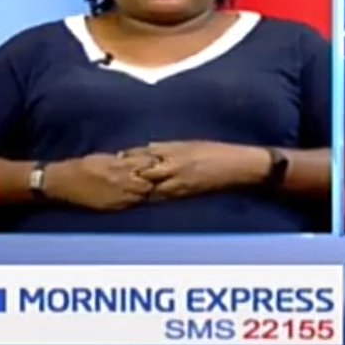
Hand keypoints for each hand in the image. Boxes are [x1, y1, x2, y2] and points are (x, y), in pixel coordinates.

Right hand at [43, 153, 156, 210]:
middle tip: (153, 179)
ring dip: (145, 192)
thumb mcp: (103, 158)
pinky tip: (135, 198)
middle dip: (153, 180)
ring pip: (142, 196)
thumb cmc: (81, 166)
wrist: (62, 183)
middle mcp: (120, 181)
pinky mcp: (112, 207)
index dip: (152, 165)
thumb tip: (137, 160)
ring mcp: (117, 196)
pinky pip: (131, 205)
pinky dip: (136, 201)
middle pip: (148, 183)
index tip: (155, 164)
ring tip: (146, 189)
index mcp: (118, 165)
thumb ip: (121, 160)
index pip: (146, 165)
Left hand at [126, 141, 269, 200]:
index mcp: (173, 153)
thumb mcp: (189, 144)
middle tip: (109, 178)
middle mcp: (171, 171)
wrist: (235, 169)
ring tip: (117, 192)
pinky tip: (137, 200)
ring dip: (133, 190)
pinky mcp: (181, 197)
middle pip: (140, 175)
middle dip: (126, 177)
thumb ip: (166, 147)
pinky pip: (158, 198)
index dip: (127, 158)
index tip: (113, 159)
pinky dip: (146, 198)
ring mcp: (175, 186)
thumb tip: (145, 149)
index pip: (143, 156)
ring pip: (146, 190)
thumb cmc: (215, 152)